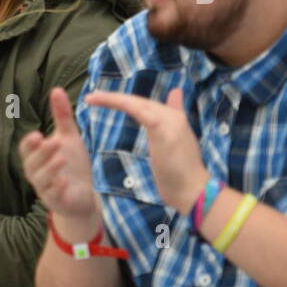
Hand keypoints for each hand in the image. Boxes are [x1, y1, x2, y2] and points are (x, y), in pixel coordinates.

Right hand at [20, 87, 101, 239]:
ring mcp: (45, 189)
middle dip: (42, 153)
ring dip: (50, 169)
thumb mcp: (68, 137)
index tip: (37, 135)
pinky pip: (53, 195)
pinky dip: (58, 188)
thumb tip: (56, 89)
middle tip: (55, 142)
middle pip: (32, 163)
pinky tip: (65, 180)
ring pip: (41, 179)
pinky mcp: (57, 201)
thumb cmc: (72, 165)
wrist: (83, 195)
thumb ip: (61, 116)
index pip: (26, 149)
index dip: (29, 144)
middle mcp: (36, 173)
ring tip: (62, 158)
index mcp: (36, 157)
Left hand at [85, 87, 207, 214]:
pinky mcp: (163, 129)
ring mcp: (170, 121)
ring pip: (137, 103)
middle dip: (116, 97)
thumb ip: (165, 131)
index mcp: (175, 120)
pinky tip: (104, 101)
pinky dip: (122, 103)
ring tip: (92, 98)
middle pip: (140, 102)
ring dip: (113, 98)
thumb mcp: (171, 149)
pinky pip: (139, 111)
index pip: (148, 105)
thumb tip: (167, 116)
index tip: (107, 99)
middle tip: (93, 97)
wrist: (194, 190)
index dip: (127, 101)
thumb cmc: (181, 175)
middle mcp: (173, 116)